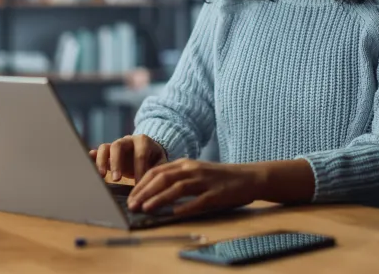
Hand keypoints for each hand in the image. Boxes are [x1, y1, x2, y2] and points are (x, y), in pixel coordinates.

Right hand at [89, 134, 166, 181]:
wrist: (149, 151)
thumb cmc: (155, 159)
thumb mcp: (161, 163)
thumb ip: (157, 171)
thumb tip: (152, 185)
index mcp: (143, 141)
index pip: (140, 154)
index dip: (139, 170)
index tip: (139, 186)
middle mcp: (127, 140)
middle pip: (118, 146)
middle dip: (117, 163)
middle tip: (117, 179)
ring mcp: (116, 145)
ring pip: (105, 148)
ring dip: (102, 161)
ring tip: (101, 176)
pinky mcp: (108, 152)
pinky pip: (98, 152)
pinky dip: (93, 157)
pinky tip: (89, 164)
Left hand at [126, 159, 263, 215]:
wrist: (248, 177)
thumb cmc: (218, 178)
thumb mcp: (195, 172)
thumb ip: (177, 178)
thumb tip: (152, 192)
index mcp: (185, 163)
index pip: (157, 171)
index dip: (141, 183)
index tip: (130, 196)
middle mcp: (192, 169)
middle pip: (163, 178)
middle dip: (145, 192)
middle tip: (132, 205)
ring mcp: (205, 181)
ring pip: (177, 188)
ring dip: (159, 198)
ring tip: (146, 208)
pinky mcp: (216, 193)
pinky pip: (199, 200)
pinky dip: (185, 206)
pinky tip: (174, 213)